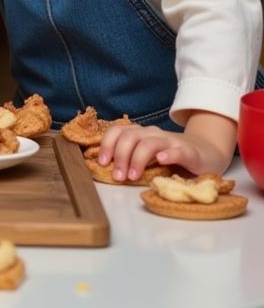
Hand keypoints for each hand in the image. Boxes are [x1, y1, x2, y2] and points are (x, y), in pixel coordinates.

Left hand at [97, 114, 233, 180]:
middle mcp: (153, 134)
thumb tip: (108, 169)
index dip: (107, 144)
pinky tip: (161, 161)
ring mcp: (171, 142)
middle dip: (120, 156)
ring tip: (133, 176)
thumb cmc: (172, 157)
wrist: (206, 152)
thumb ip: (132, 158)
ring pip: (149, 143)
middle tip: (118, 176)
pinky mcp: (189, 152)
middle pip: (130, 137)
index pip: (118, 131)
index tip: (102, 162)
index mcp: (141, 134)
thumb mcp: (148, 156)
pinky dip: (168, 154)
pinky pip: (177, 151)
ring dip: (137, 159)